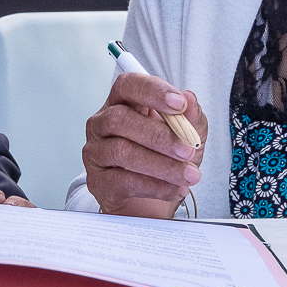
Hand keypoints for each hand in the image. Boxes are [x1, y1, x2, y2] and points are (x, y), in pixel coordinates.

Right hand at [82, 73, 206, 218]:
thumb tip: (190, 98)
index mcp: (123, 102)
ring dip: (161, 164)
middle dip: (160, 135)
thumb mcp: (186, 135)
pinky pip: (123, 181)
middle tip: (188, 149)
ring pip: (122, 151)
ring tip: (187, 174)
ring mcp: (96, 151)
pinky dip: (155, 185)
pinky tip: (174, 188)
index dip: (152, 91)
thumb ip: (190, 117)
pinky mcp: (98, 180)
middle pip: (120, 118)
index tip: (179, 104)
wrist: (151, 200)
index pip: (129, 85)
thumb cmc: (164, 157)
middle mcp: (103, 123)